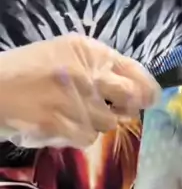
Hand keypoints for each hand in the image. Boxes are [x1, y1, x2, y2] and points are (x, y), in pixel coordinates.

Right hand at [0, 34, 157, 148]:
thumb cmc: (25, 71)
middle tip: (114, 112)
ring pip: (108, 123)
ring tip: (70, 115)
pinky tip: (59, 126)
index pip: (134, 71)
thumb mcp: (62, 55)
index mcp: (88, 51)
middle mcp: (87, 73)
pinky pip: (87, 138)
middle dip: (127, 109)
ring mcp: (77, 100)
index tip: (149, 100)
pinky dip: (76, 136)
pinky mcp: (64, 125)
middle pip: (129, 98)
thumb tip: (134, 91)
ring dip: (94, 123)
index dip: (147, 89)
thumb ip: (97, 67)